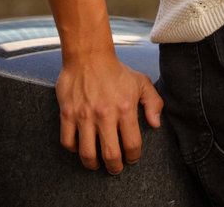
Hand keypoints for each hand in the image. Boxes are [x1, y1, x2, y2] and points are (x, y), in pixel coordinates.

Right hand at [56, 52, 162, 174]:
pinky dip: (74, 150)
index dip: (133, 157)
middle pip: (110, 154)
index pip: (132, 144)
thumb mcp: (141, 82)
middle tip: (115, 169)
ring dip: (93, 164)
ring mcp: (84, 115)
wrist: (89, 55)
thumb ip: (153, 102)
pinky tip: (80, 147)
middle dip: (114, 167)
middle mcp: (105, 114)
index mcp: (125, 107)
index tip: (131, 158)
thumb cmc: (116, 70)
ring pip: (87, 153)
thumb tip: (156, 124)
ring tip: (97, 163)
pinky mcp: (67, 114)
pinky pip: (68, 142)